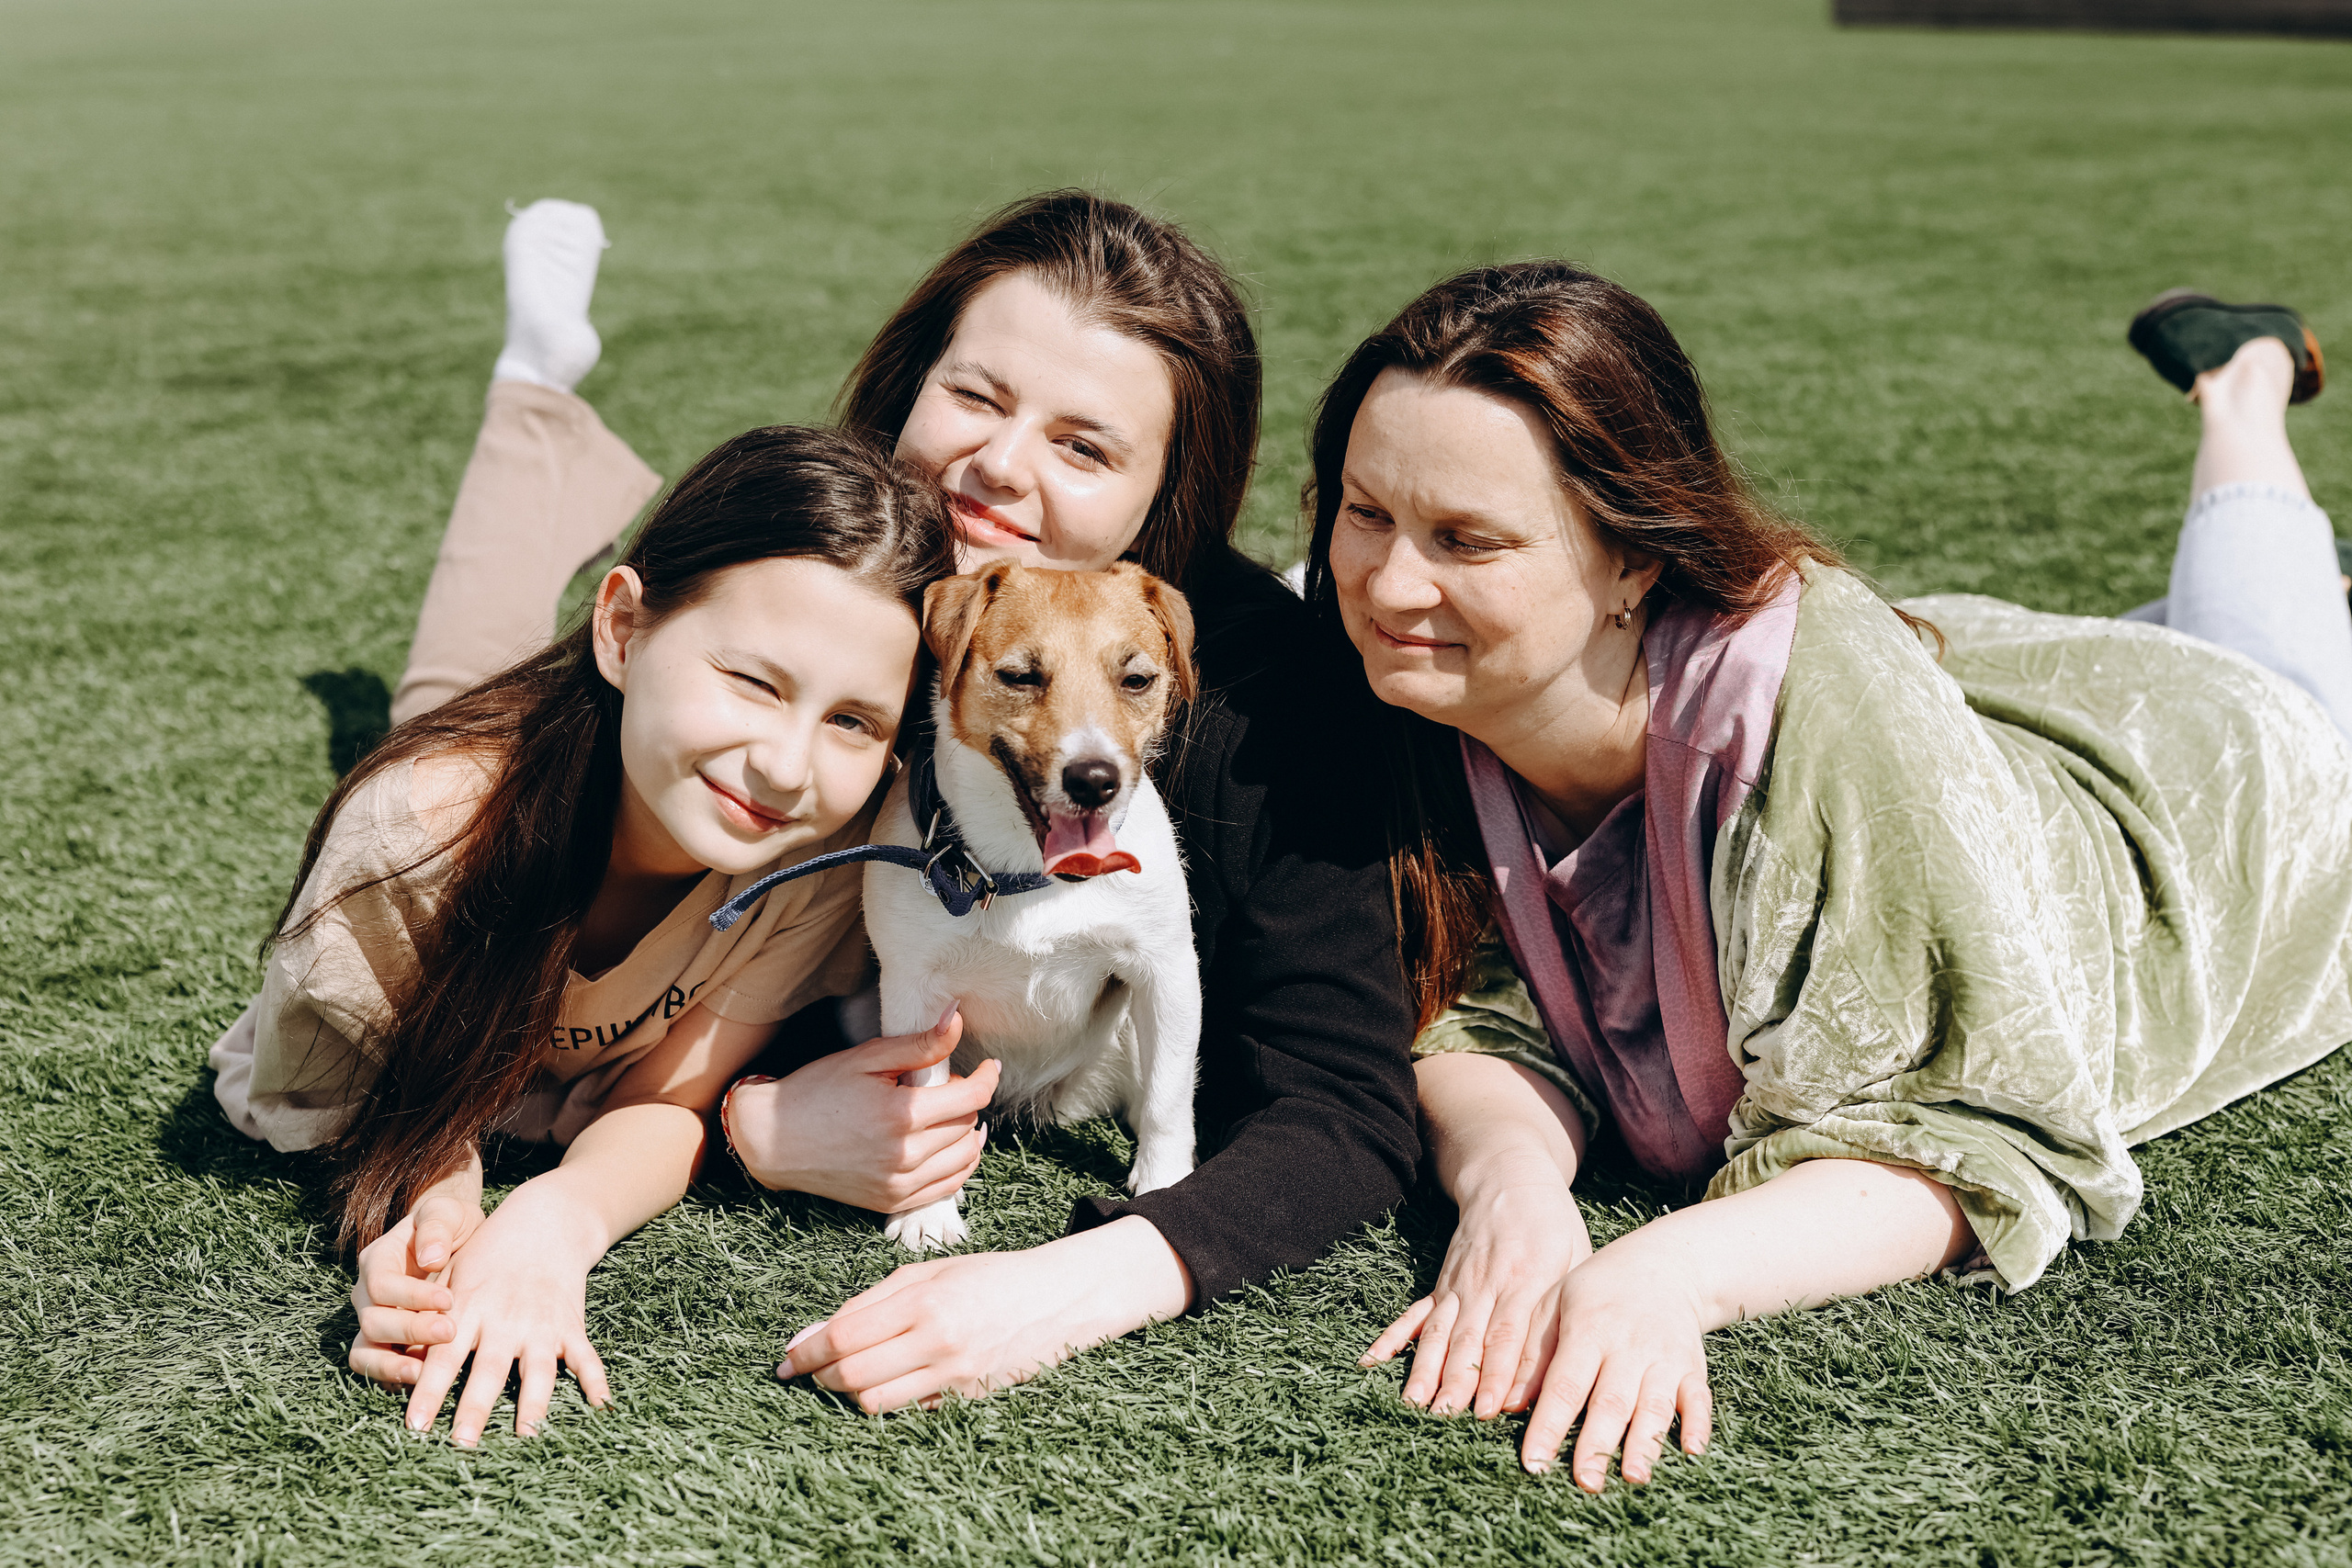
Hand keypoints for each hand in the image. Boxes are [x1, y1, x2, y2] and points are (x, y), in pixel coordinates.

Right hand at [347, 1190, 483, 1388]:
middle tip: (450, 1331)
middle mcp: (367, 1294)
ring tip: (426, 1374)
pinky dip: (394, 1379)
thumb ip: (437, 1227)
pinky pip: (376, 1370)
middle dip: (411, 1330)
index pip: (381, 1284)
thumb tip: (430, 1258)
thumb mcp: (448, 1212)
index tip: (448, 1300)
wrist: (458, 1243)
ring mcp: (374, 1323)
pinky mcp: (387, 1347)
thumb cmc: (452, 1226)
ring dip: (393, 1365)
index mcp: (378, 1260)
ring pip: (364, 1353)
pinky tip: (423, 1382)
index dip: (411, 1296)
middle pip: (373, 1321)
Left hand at [395, 1182, 612, 1444]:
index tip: (414, 1425)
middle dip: (475, 1408)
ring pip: (537, 1370)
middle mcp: (505, 1320)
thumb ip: (431, 1320)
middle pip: (487, 1370)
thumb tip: (403, 1364)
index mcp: (469, 1309)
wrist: (544, 1223)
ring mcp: (541, 1324)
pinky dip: (595, 1380)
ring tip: (526, 1435)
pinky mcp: (570, 1324)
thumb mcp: (453, 1278)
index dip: (429, 1391)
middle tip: (462, 1443)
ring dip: (532, 1404)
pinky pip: (585, 1357)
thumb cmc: (487, 1255)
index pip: (443, 1357)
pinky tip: (601, 1406)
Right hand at [724, 1006, 997, 1212]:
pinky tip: (950, 1147)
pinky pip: (947, 1187)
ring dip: (968, 1133)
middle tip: (946, 1085)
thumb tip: (957, 1020)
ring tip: (953, 1114)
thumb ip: (919, 1044)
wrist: (771, 1140)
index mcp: (901, 1114)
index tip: (989, 1066)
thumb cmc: (817, 1091)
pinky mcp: (891, 1202)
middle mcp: (905, 1155)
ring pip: (964, 1157)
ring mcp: (899, 1184)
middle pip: (967, 1124)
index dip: (987, 1077)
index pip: (971, 1097)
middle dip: (967, 1100)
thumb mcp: (867, 1058)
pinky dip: (958, 1166)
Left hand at [780, 1215, 1190, 1411]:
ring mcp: (954, 1374)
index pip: (844, 1335)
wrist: (1055, 1298)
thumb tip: (811, 1335)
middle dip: (820, 1376)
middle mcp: (937, 1340)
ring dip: (849, 1392)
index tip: (786, 1359)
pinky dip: (887, 1399)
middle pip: (852, 1375)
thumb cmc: (987, 1276)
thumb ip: (869, 1302)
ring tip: (844, 1376)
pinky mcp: (966, 1397)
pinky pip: (909, 1409)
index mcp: (923, 1300)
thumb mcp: (927, 1273)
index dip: (806, 1352)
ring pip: (875, 1401)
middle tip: (807, 1371)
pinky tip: (886, 1381)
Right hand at [1360, 1163, 1592, 1419]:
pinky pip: (1414, 1314)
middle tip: (1444, 1417)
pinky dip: (1392, 1338)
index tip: (1488, 1410)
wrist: (1509, 1178)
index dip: (1498, 1374)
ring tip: (1412, 1404)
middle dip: (1456, 1381)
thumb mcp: (1577, 1257)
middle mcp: (1486, 1284)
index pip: (1509, 1335)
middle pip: (1469, 1339)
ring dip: (1424, 1369)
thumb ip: (1570, 1308)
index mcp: (1526, 1279)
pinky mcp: (1442, 1284)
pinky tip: (1371, 1361)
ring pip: (1439, 1332)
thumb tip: (1571, 1362)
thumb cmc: (1553, 1224)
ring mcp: (1459, 1284)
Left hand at [1519, 1243, 1711, 1488]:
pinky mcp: (1693, 1367)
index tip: (1534, 1462)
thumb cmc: (1595, 1291)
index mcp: (1587, 1330)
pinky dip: (1698, 1424)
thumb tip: (1505, 1404)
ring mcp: (1664, 1359)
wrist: (1662, 1265)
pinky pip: (1699, 1399)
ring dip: (1645, 1443)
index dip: (1549, 1425)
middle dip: (1597, 1444)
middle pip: (1611, 1402)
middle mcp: (1628, 1347)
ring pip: (1655, 1406)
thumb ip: (1530, 1354)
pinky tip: (1692, 1451)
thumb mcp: (1553, 1305)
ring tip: (1633, 1477)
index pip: (1565, 1385)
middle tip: (1584, 1482)